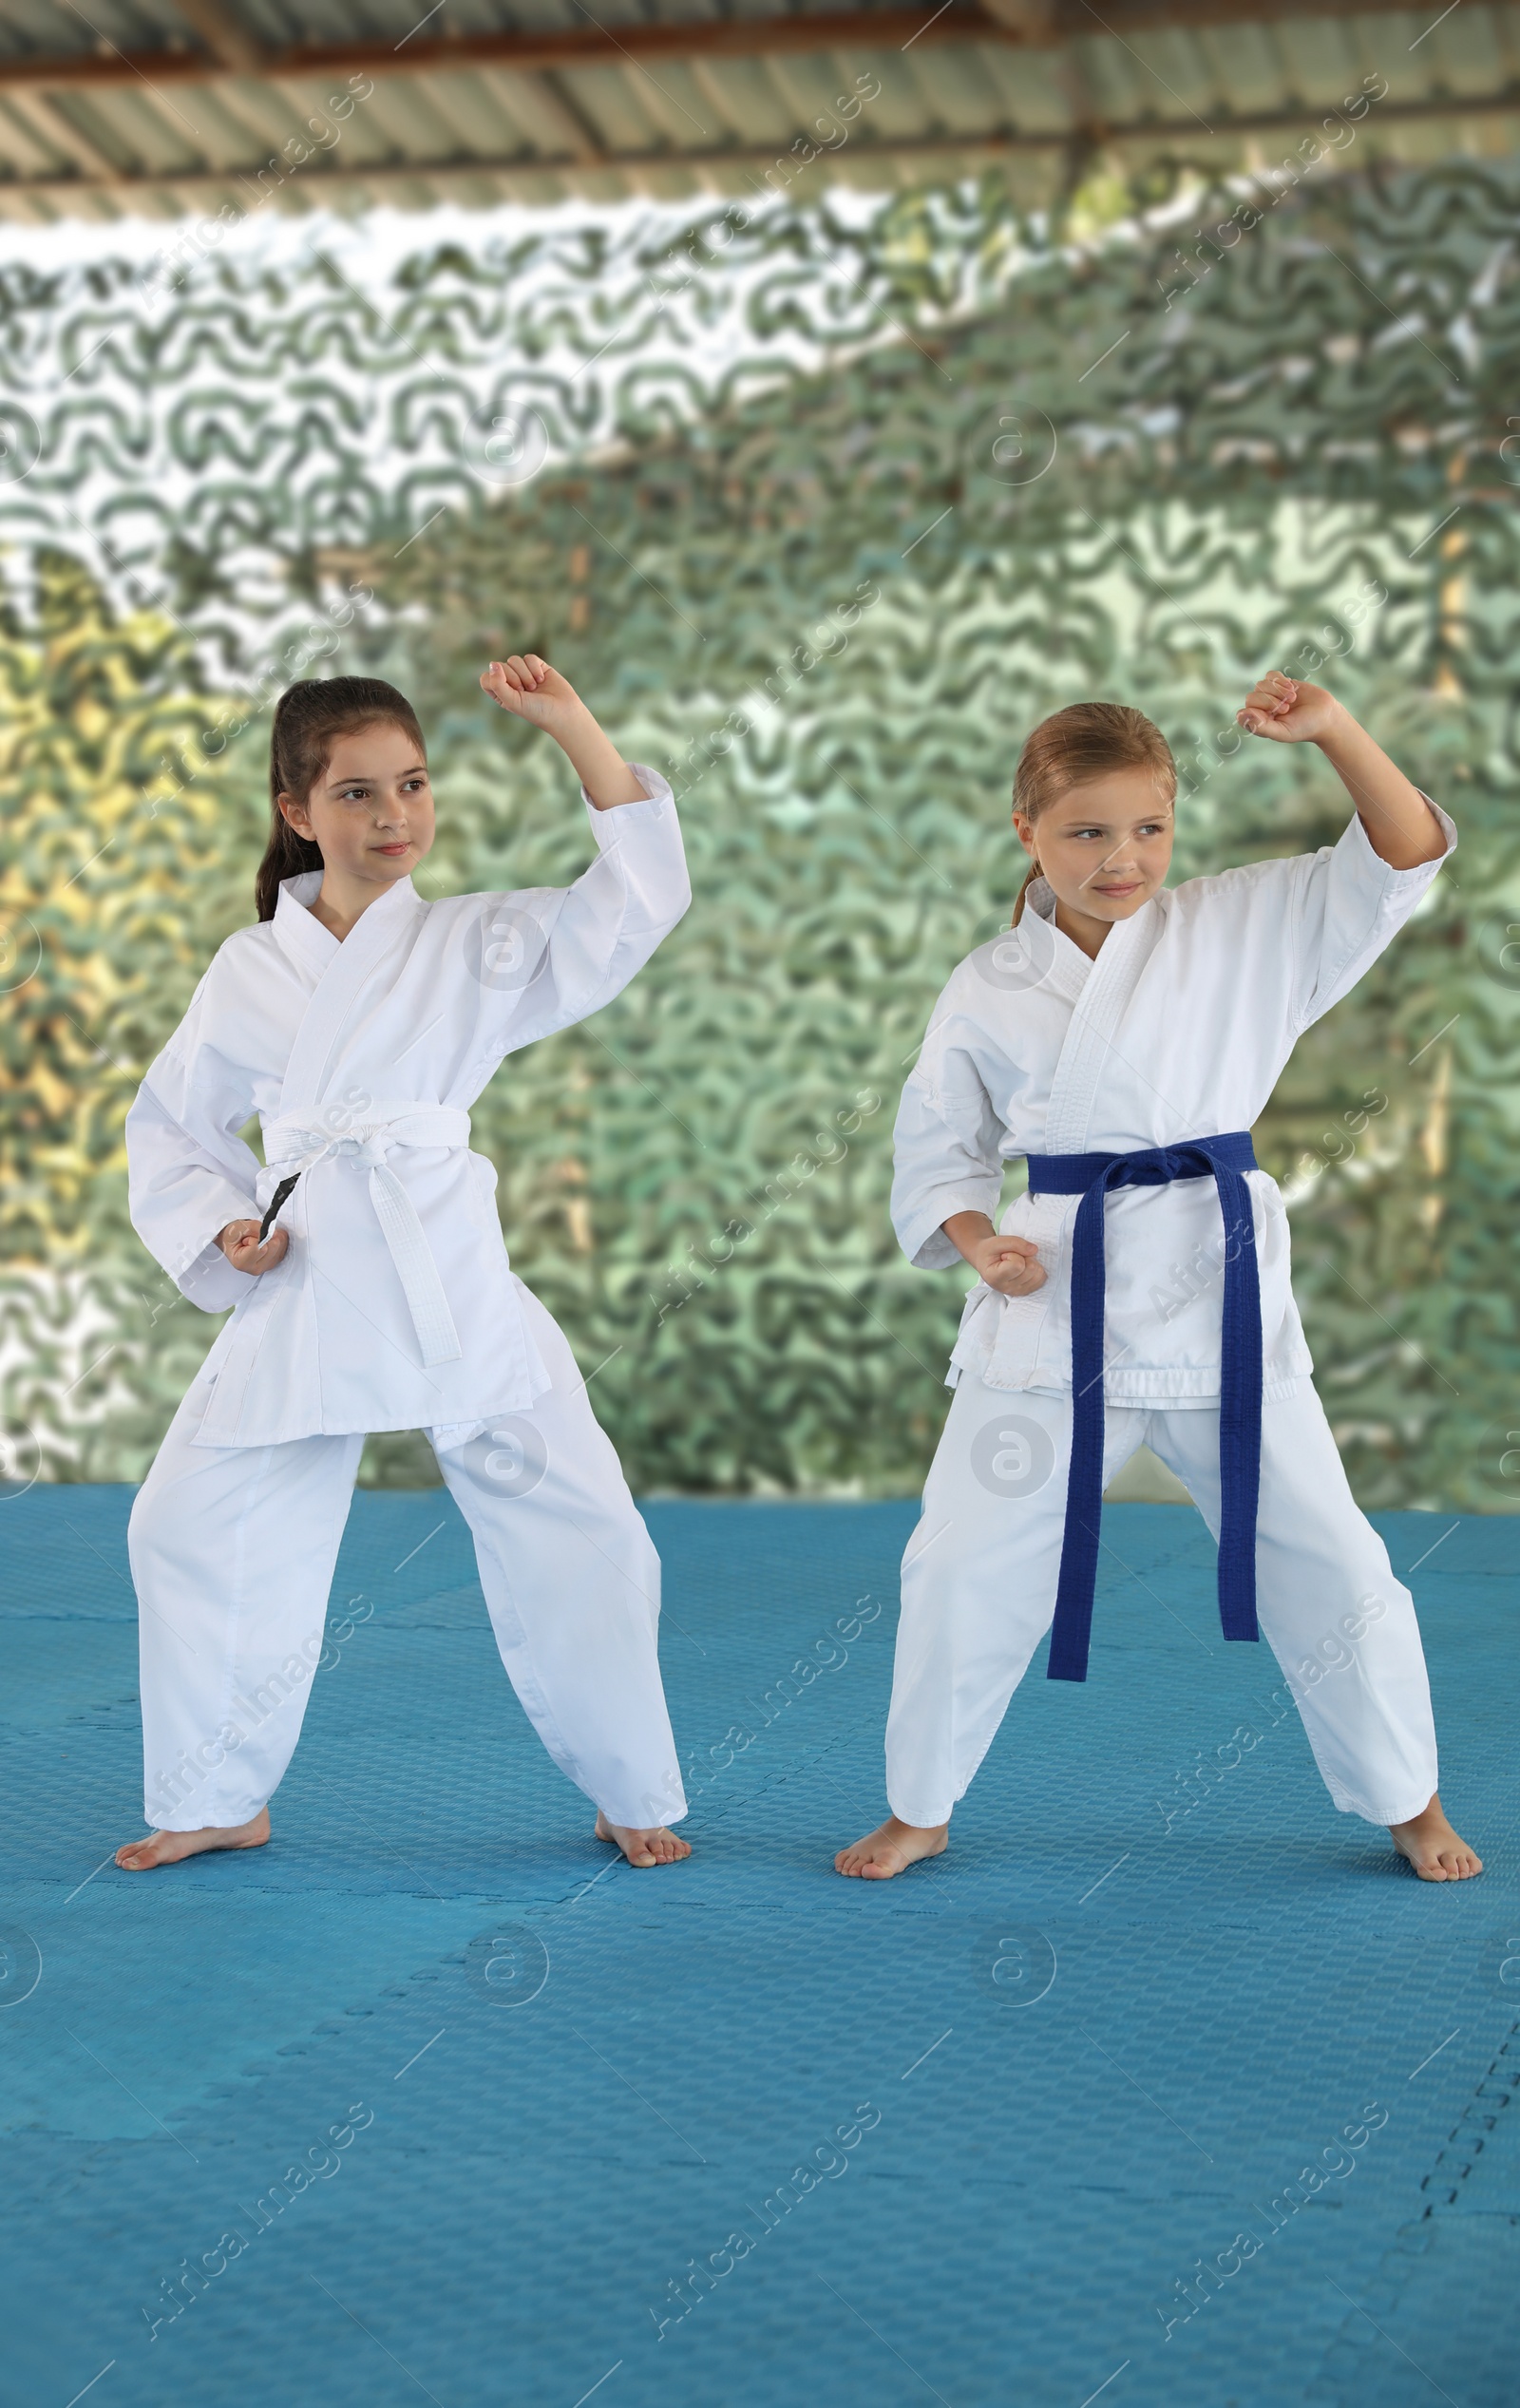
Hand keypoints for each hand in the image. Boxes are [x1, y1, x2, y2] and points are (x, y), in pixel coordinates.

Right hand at [216, 1219, 288, 1274]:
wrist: (230, 1240)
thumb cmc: (231, 1236)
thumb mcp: (239, 1227)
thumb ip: (256, 1228)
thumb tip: (273, 1232)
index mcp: (242, 1263)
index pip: (261, 1247)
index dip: (255, 1237)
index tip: (246, 1238)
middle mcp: (255, 1268)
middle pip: (274, 1247)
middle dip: (265, 1236)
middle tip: (252, 1238)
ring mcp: (266, 1267)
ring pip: (281, 1246)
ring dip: (272, 1237)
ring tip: (257, 1239)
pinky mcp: (274, 1262)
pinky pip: (284, 1248)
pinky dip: (276, 1240)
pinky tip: (265, 1241)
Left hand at [481, 651, 643, 809]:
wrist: (563, 711)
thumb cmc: (537, 712)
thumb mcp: (513, 702)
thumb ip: (498, 684)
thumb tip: (493, 663)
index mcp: (500, 693)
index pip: (486, 678)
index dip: (495, 680)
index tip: (510, 690)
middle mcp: (510, 683)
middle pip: (500, 666)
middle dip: (514, 677)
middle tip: (525, 691)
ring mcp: (524, 673)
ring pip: (514, 660)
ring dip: (525, 673)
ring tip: (534, 686)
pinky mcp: (538, 666)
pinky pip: (529, 657)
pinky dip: (535, 668)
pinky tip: (542, 679)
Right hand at [969, 1232, 1046, 1298]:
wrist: (985, 1259)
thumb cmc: (989, 1251)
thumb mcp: (996, 1241)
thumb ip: (1014, 1242)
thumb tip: (1034, 1250)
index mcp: (994, 1278)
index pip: (1018, 1265)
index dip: (1014, 1254)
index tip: (1004, 1255)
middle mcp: (1006, 1289)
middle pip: (1031, 1268)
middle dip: (1024, 1257)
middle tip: (1011, 1257)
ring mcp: (1017, 1292)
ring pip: (1039, 1274)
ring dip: (1031, 1263)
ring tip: (1017, 1262)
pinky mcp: (1026, 1291)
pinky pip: (1042, 1279)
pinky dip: (1036, 1269)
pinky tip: (1024, 1268)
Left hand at [1237, 674, 1346, 744]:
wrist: (1325, 715)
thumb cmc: (1304, 728)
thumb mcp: (1282, 732)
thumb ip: (1260, 727)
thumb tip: (1240, 714)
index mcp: (1258, 723)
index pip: (1244, 713)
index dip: (1259, 711)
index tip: (1275, 715)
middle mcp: (1261, 709)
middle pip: (1252, 697)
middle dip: (1270, 701)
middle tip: (1286, 708)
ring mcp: (1270, 695)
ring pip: (1261, 684)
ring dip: (1278, 690)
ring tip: (1292, 699)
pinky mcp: (1280, 683)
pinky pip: (1270, 675)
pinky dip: (1280, 680)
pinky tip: (1292, 688)